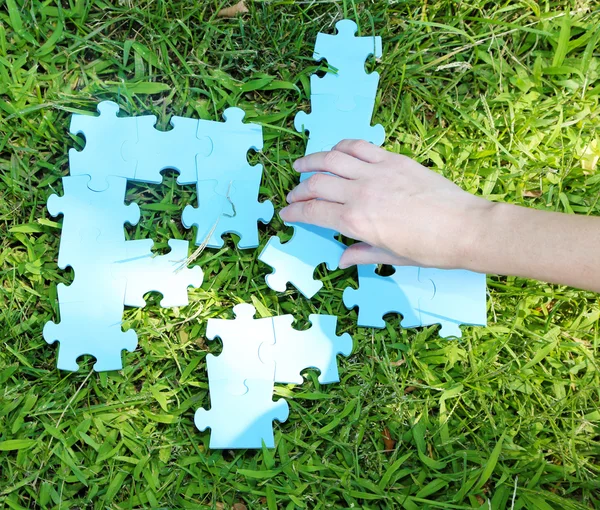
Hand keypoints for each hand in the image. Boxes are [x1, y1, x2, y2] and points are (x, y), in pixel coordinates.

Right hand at [280, 139, 493, 268]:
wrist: (464, 228)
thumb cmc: (429, 249)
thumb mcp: (391, 257)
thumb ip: (361, 253)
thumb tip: (342, 258)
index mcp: (355, 221)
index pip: (313, 212)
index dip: (295, 211)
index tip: (286, 212)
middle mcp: (359, 193)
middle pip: (316, 184)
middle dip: (299, 190)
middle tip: (293, 194)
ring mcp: (376, 172)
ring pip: (331, 158)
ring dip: (311, 161)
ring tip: (301, 165)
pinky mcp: (392, 159)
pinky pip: (359, 146)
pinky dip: (341, 147)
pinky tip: (335, 152)